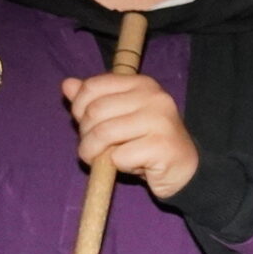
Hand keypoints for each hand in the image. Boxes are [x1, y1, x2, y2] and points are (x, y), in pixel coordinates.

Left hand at [63, 73, 199, 198]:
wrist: (185, 169)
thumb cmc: (147, 142)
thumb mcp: (118, 117)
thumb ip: (93, 100)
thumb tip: (67, 84)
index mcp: (142, 84)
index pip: (93, 86)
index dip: (79, 108)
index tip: (86, 125)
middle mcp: (154, 97)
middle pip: (95, 111)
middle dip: (85, 135)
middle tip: (92, 148)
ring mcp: (161, 120)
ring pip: (104, 133)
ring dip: (94, 153)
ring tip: (99, 159)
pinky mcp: (162, 146)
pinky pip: (120, 156)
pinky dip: (116, 166)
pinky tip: (129, 165)